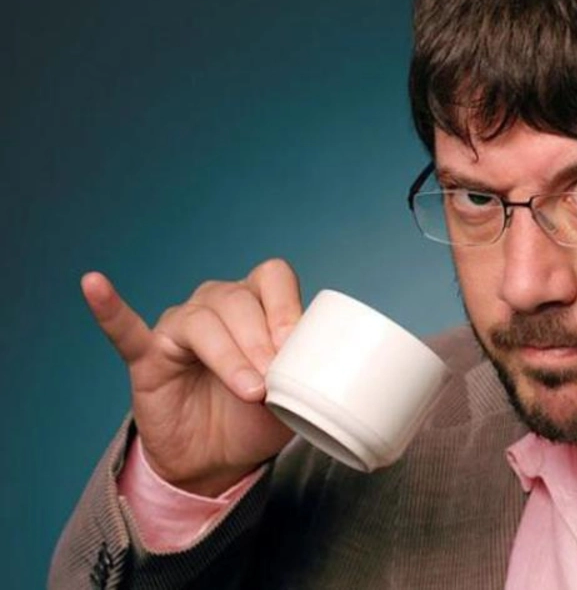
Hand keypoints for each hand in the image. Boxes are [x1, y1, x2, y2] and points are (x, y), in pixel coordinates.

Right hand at [83, 258, 300, 496]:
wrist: (218, 459)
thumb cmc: (257, 417)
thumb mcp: (293, 395)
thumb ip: (304, 373)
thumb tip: (319, 363)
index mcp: (258, 304)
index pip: (272, 278)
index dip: (285, 305)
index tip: (295, 342)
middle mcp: (217, 305)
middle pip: (237, 299)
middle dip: (260, 340)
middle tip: (273, 379)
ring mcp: (180, 328)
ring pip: (201, 320)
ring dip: (230, 354)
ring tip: (250, 389)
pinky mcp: (147, 357)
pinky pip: (125, 330)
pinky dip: (110, 309)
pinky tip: (95, 285)